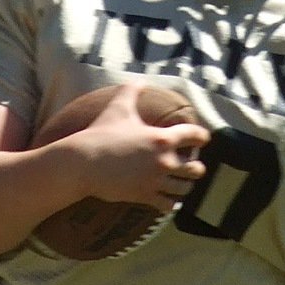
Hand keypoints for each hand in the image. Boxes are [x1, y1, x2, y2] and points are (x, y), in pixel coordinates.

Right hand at [68, 83, 209, 210]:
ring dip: (184, 185)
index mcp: (162, 138)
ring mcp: (155, 181)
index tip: (203, 139)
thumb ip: (131, 91)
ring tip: (181, 183)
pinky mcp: (144, 196)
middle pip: (196, 169)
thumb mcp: (117, 108)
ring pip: (185, 189)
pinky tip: (168, 199)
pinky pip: (169, 206)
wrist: (81, 163)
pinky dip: (171, 203)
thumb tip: (139, 79)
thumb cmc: (100, 134)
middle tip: (190, 165)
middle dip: (195, 167)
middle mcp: (164, 161)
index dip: (202, 136)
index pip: (195, 136)